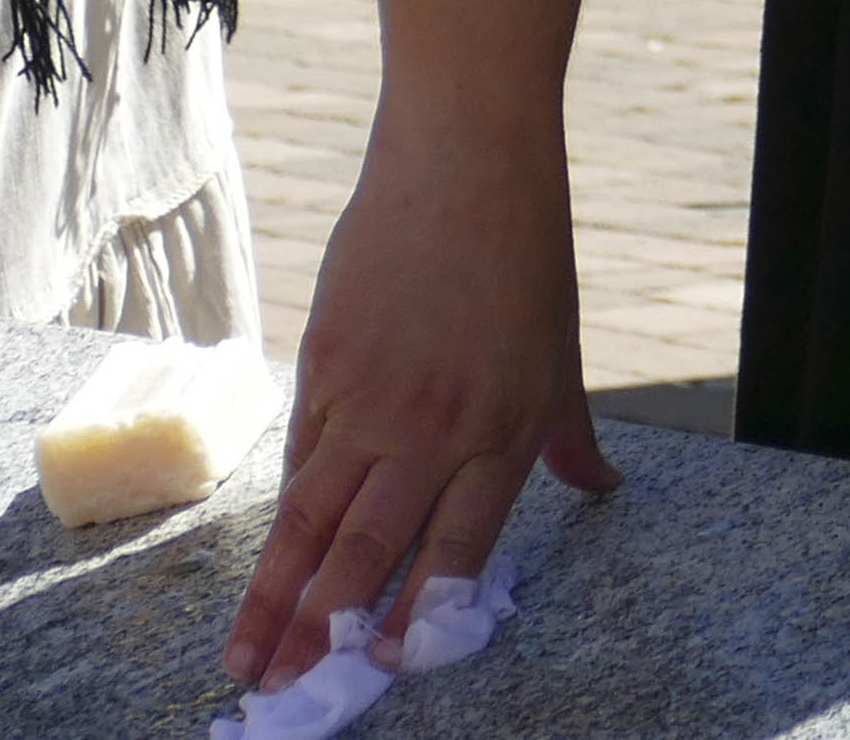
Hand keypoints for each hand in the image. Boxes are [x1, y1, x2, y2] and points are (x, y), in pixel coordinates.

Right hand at [229, 103, 620, 688]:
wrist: (465, 163)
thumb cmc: (525, 256)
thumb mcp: (563, 353)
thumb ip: (569, 435)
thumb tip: (602, 489)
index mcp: (503, 430)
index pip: (453, 548)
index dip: (416, 613)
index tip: (384, 668)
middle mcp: (436, 428)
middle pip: (367, 549)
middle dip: (324, 631)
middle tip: (287, 691)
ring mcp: (372, 400)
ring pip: (314, 518)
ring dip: (277, 596)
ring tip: (247, 657)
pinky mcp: (323, 366)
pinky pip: (299, 456)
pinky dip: (281, 515)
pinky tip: (262, 564)